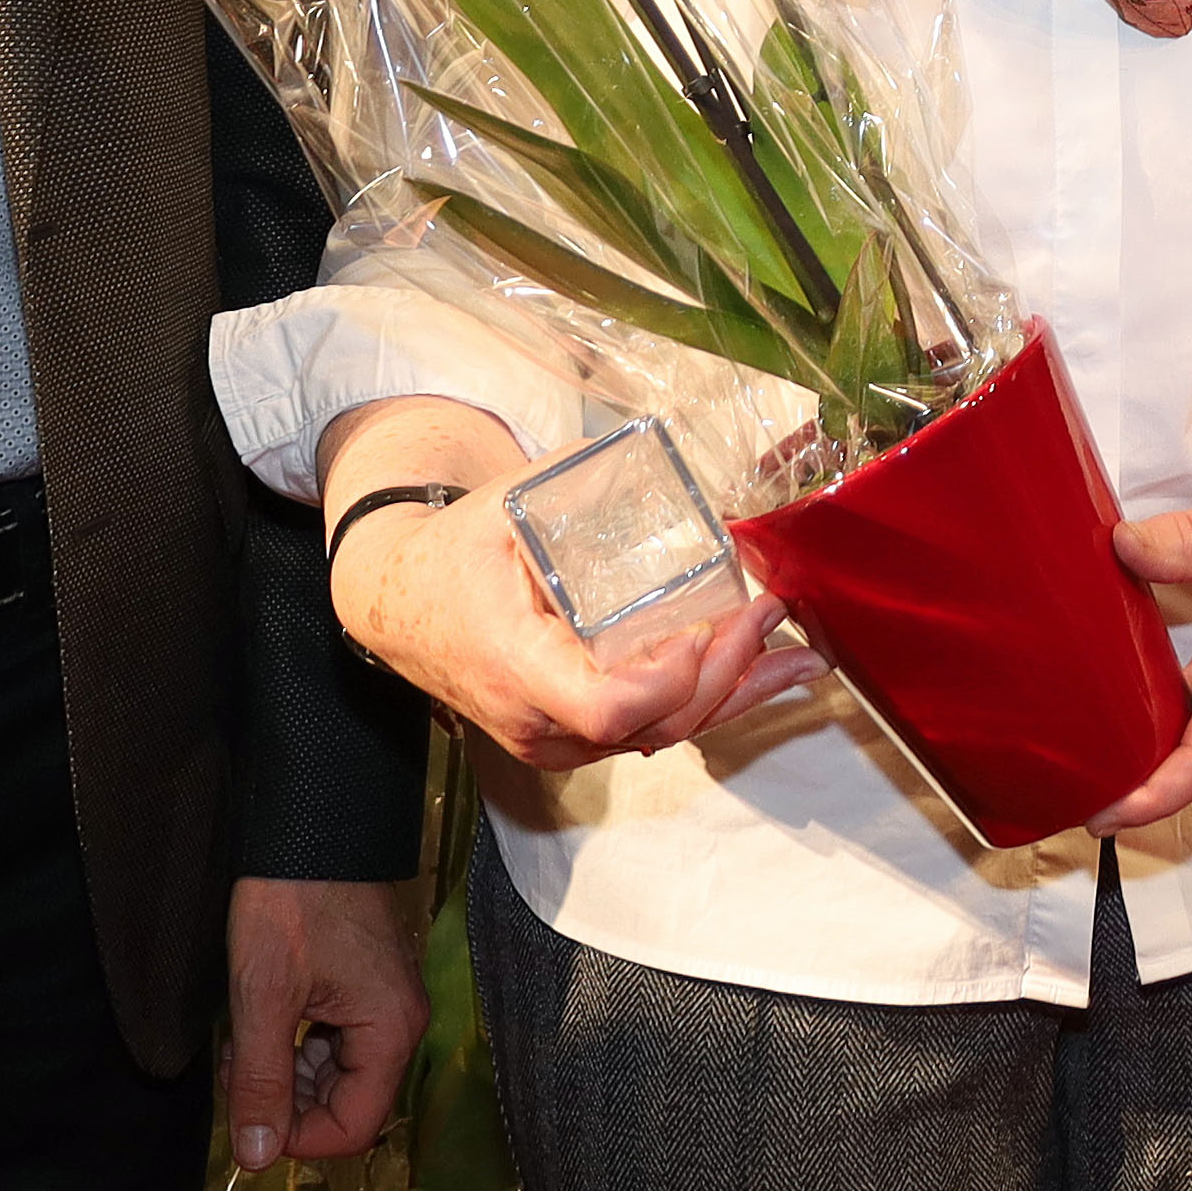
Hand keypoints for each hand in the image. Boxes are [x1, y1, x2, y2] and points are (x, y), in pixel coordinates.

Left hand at [220, 877, 421, 1170]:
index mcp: (390, 1031)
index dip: (298, 1139)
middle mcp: (400, 1023)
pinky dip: (296, 1047)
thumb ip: (262, 1081)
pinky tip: (260, 1027)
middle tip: (236, 1073)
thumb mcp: (264, 997)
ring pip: (337, 1075)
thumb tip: (257, 1157)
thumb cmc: (289, 903)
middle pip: (348, 1103)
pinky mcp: (366, 986)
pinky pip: (336, 1042)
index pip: (354, 1127)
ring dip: (286, 1077)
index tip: (248, 1118)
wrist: (307, 824)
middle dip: (287, 1103)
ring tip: (240, 1050)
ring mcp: (385, 1003)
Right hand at [316, 402, 812, 773]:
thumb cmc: (452, 553)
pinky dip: (703, 705)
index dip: (673, 680)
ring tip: (794, 657)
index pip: (610, 707)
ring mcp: (553, 741)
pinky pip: (645, 734)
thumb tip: (663, 449)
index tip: (711, 626)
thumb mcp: (508, 505)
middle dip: (727, 676)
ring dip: (732, 696)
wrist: (397, 603)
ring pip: (659, 737)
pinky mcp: (569, 740)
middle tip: (770, 615)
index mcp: (517, 666)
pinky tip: (755, 680)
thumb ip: (582, 481)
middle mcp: (537, 722)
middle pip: (653, 727)